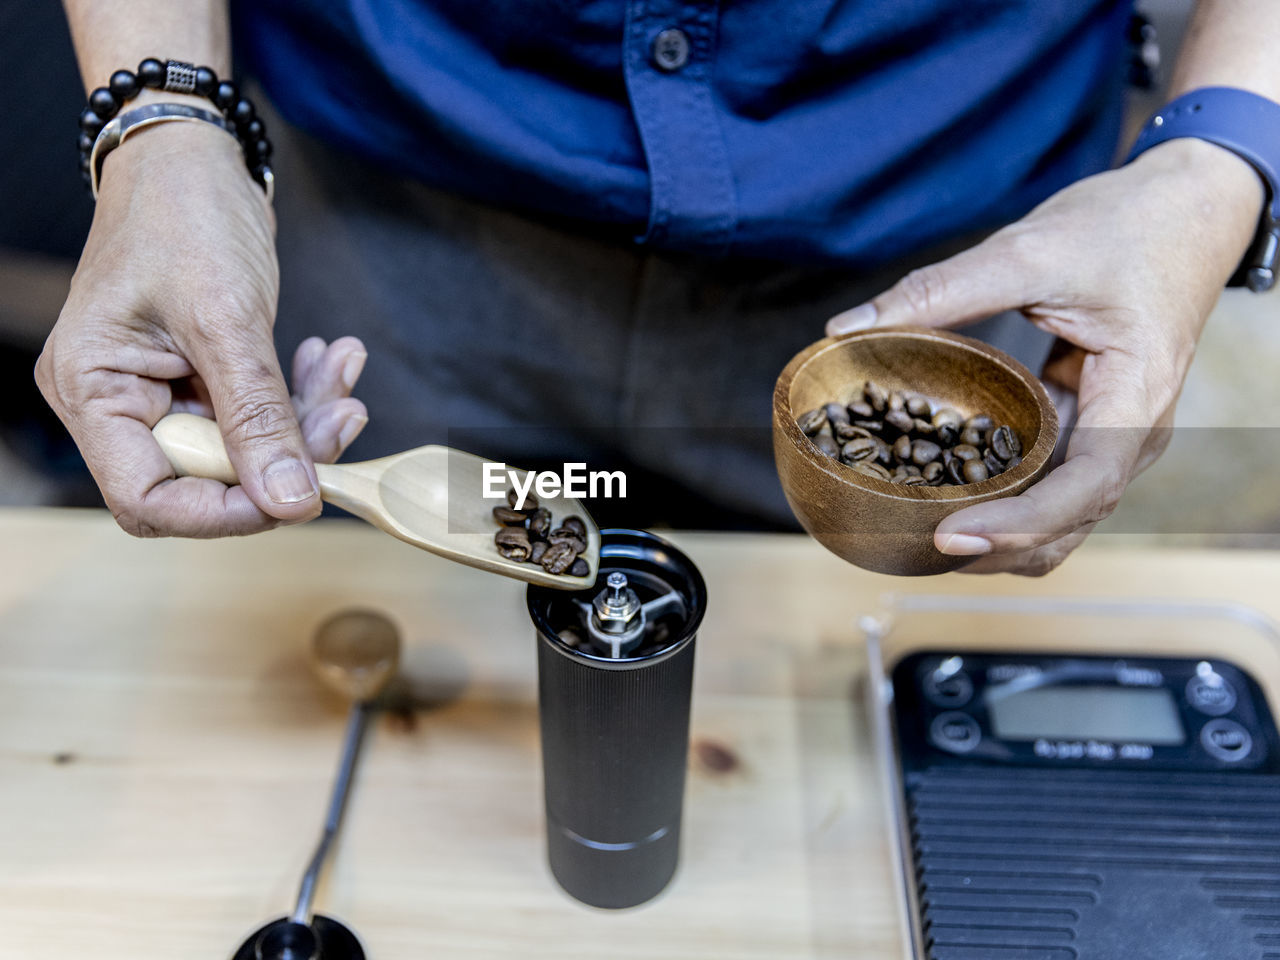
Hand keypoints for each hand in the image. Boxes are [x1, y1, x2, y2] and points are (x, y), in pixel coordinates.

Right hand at [36, 122, 367, 537]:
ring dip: (306, 422)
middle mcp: (119, 402)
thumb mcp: (227, 317)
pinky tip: (328, 359)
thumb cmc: (184, 214)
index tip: (295, 497)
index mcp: (93, 390)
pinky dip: (300, 395)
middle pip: (206, 479)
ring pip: (245, 449)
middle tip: (345, 416)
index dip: (223, 513)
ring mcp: (163, 391)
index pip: (148, 498)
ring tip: (342, 372)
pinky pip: (258, 413)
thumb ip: (259, 415)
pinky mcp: (203, 377)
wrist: (192, 155)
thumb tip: (291, 501)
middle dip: (284, 457)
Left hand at [826, 139, 1263, 574]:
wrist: (1185, 208)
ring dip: (993, 534)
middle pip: (1066, 523)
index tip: (950, 534)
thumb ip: (941, 289)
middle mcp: (1130, 434)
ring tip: (916, 530)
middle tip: (912, 543)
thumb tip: (848, 329)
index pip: (1085, 490)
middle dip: (995, 546)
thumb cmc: (1130, 226)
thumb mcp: (1032, 249)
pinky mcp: (1083, 426)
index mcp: (1137, 398)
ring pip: (1054, 516)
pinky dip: (996, 498)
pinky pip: (1042, 481)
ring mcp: (1108, 436)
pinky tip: (940, 490)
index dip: (1018, 524)